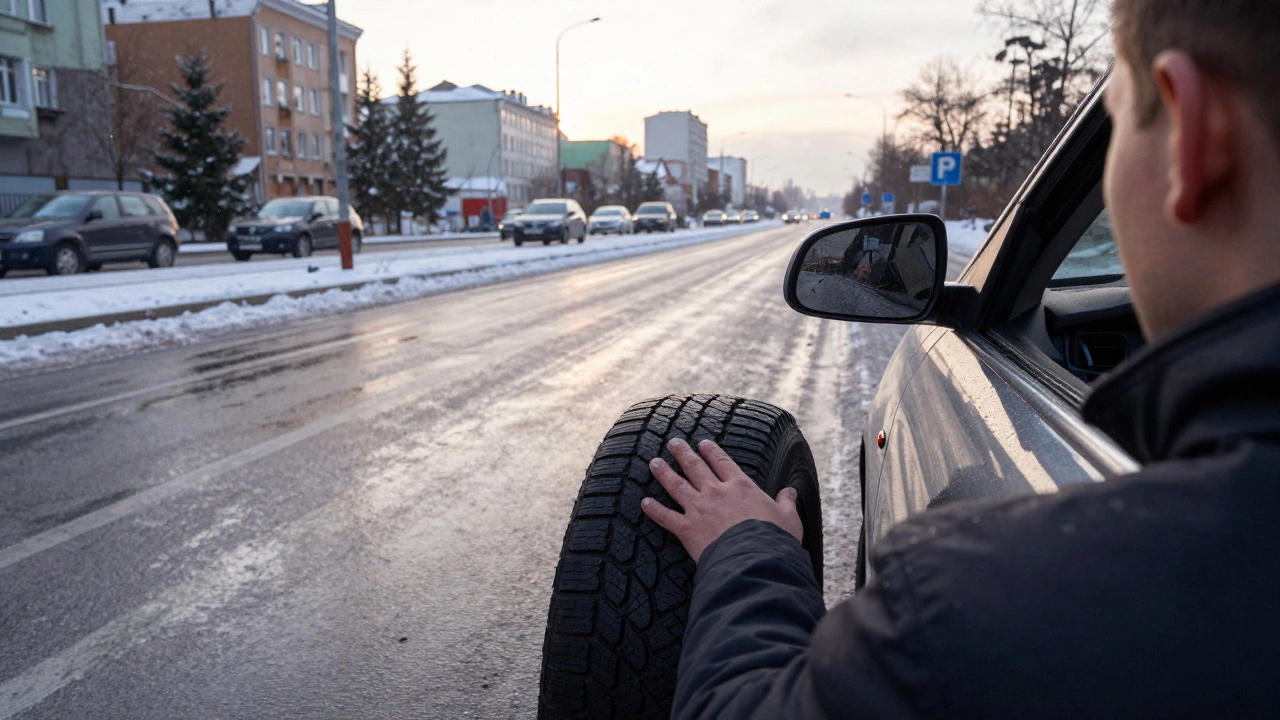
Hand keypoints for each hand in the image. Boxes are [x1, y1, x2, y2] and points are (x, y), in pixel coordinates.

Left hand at [641, 438, 802, 562]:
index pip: (723, 463)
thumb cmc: (775, 540)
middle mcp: (716, 492)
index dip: (712, 451)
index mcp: (740, 487)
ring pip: (676, 485)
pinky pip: (666, 517)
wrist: (755, 559)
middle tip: (673, 443)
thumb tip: (791, 491)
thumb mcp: (788, 518)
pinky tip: (644, 503)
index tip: (703, 443)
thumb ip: (787, 503)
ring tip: (654, 462)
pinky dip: (654, 510)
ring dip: (664, 473)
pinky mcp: (687, 529)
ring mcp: (699, 509)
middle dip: (683, 454)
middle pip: (695, 467)